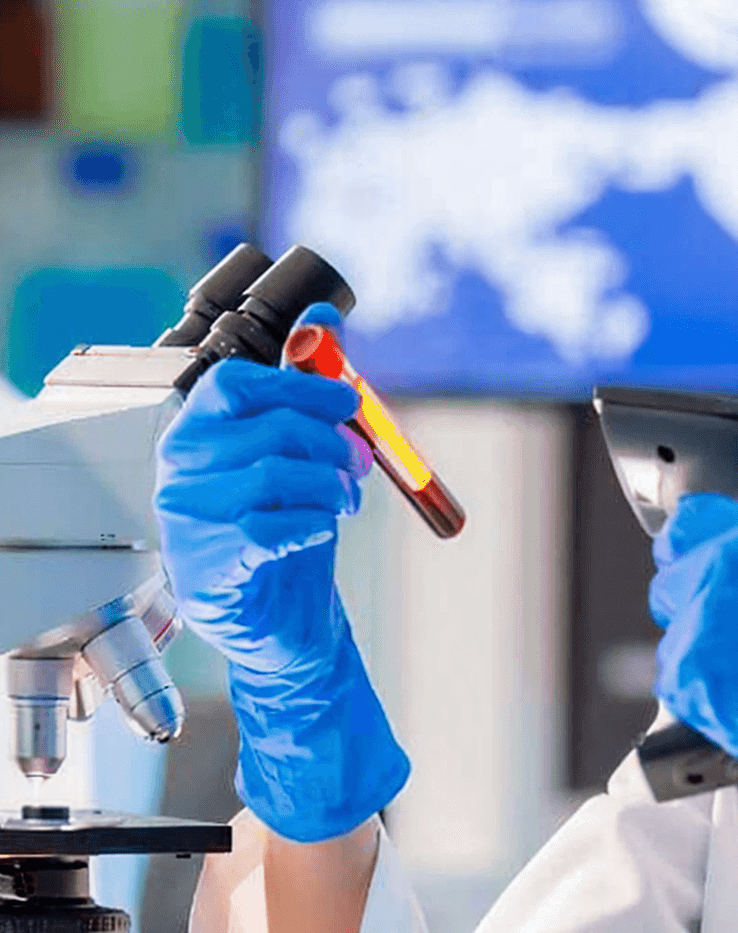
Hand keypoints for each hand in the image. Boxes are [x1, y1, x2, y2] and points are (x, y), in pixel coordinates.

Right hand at [154, 306, 408, 843]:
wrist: (282, 619)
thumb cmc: (285, 528)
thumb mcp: (302, 451)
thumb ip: (307, 385)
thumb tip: (324, 312)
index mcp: (198, 430)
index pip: (238, 382)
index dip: (301, 386)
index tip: (349, 402)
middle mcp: (180, 468)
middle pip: (270, 430)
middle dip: (335, 443)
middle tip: (362, 463)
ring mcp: (186, 518)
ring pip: (275, 478)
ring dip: (331, 487)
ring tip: (347, 502)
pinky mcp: (203, 566)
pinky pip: (268, 530)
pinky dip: (309, 526)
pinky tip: (317, 532)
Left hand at [650, 488, 737, 932]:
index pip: (688, 523)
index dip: (696, 548)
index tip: (705, 565)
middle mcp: (719, 572)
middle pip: (671, 579)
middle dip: (697, 602)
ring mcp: (698, 625)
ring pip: (674, 633)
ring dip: (702, 652)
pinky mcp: (686, 676)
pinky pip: (675, 681)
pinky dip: (702, 692)